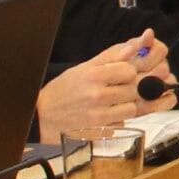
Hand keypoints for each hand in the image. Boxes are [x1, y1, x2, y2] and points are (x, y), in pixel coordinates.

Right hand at [37, 33, 173, 139]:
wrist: (43, 116)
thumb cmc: (65, 89)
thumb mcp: (84, 67)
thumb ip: (111, 56)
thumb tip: (134, 47)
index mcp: (94, 75)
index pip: (130, 70)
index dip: (129, 72)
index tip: (122, 74)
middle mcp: (98, 95)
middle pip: (135, 89)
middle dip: (132, 87)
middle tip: (119, 88)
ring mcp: (100, 115)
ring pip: (133, 108)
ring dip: (128, 104)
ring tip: (112, 102)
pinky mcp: (100, 131)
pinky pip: (123, 123)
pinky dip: (119, 118)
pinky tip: (106, 114)